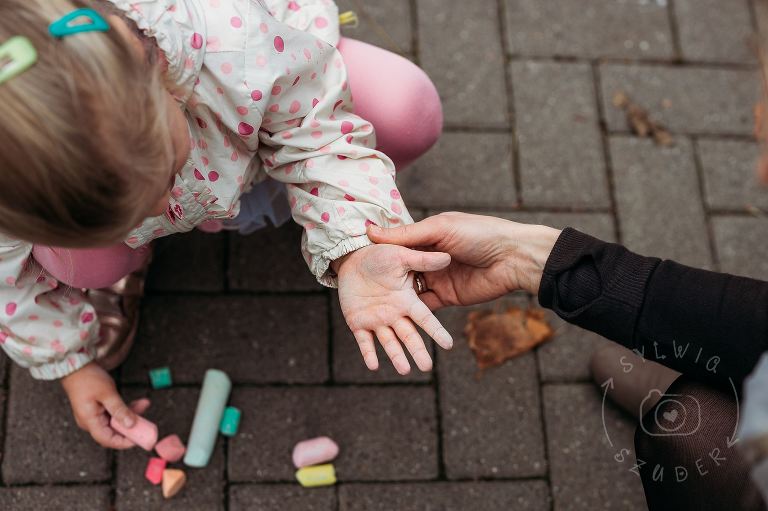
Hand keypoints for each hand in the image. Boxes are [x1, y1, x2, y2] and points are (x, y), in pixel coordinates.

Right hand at [61, 362, 149, 448]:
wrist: (76, 366)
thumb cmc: (88, 378)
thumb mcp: (107, 394)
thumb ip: (119, 410)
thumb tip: (131, 425)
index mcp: (89, 421)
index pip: (107, 440)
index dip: (124, 442)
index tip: (139, 439)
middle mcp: (90, 422)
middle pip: (113, 432)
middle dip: (131, 427)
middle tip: (147, 423)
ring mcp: (93, 415)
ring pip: (116, 422)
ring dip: (131, 415)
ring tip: (145, 404)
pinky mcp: (98, 409)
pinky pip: (113, 414)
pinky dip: (125, 409)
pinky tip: (138, 402)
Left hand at [334, 244, 453, 374]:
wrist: (353, 258)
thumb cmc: (379, 255)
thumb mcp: (401, 256)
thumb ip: (422, 261)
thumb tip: (447, 257)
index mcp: (406, 300)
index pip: (425, 319)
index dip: (436, 332)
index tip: (449, 345)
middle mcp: (394, 314)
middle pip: (409, 336)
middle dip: (417, 351)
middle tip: (427, 367)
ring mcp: (377, 320)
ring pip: (389, 342)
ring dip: (396, 356)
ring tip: (404, 371)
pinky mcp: (358, 322)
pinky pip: (364, 341)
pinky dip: (368, 353)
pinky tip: (373, 366)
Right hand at [366, 212, 561, 308]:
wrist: (512, 258)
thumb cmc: (479, 234)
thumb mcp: (439, 229)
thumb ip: (405, 235)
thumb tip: (370, 231)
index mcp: (426, 238)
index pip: (396, 247)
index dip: (377, 255)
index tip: (352, 262)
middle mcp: (429, 259)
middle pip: (400, 272)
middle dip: (381, 281)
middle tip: (355, 290)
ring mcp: (437, 279)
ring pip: (410, 292)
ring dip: (394, 300)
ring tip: (368, 309)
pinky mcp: (447, 298)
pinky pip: (425, 308)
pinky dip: (411, 315)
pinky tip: (390, 320)